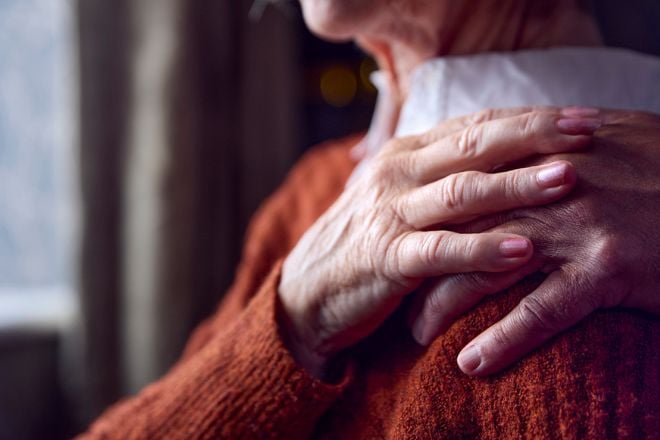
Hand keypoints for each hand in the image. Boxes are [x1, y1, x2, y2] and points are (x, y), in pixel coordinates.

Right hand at [278, 107, 597, 376]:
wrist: (308, 290)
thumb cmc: (366, 241)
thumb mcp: (401, 195)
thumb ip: (441, 173)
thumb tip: (502, 157)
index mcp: (406, 154)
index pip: (474, 125)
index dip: (528, 118)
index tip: (579, 117)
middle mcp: (398, 174)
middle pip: (472, 147)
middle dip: (532, 136)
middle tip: (586, 131)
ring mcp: (390, 214)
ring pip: (460, 193)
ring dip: (514, 186)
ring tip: (565, 181)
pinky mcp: (385, 259)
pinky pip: (440, 251)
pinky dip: (481, 250)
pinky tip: (522, 250)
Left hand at [409, 109, 659, 375]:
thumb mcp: (606, 140)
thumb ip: (552, 145)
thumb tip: (515, 145)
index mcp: (542, 155)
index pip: (464, 185)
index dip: (427, 216)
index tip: (401, 241)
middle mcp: (548, 187)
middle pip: (460, 228)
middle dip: (420, 263)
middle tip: (392, 292)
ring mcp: (575, 226)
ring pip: (485, 268)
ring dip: (444, 305)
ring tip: (417, 334)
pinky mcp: (606, 268)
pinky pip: (541, 310)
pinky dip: (503, 340)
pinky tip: (472, 365)